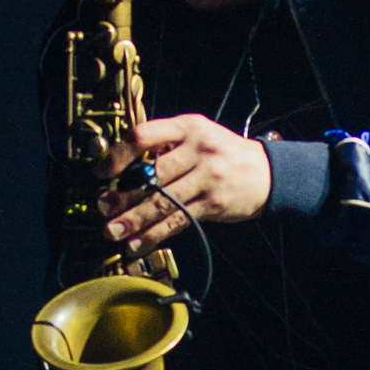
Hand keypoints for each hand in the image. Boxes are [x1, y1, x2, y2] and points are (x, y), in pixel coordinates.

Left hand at [99, 115, 271, 253]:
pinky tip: (138, 243)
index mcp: (188, 126)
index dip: (119, 154)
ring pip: (163, 201)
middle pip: (152, 174)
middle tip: (102, 207)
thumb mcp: (198, 134)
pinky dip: (155, 234)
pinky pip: (178, 220)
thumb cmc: (223, 152)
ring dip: (134, 218)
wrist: (268, 172)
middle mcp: (198, 149)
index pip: (145, 135)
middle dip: (123, 194)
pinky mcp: (213, 204)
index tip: (102, 171)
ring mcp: (207, 177)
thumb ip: (167, 143)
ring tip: (112, 230)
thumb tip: (123, 164)